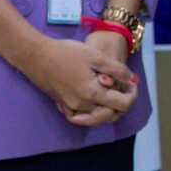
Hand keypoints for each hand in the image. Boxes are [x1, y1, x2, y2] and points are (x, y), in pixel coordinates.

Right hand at [21, 33, 136, 126]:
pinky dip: (89, 113)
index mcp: (92, 93)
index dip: (132, 95)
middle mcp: (81, 105)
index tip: (133, 85)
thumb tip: (134, 80)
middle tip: (124, 88)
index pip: (121, 104)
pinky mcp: (61, 105)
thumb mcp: (96, 56)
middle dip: (122, 103)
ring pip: (95, 118)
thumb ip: (117, 70)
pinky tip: (93, 101)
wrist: (36, 55)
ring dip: (107, 109)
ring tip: (111, 93)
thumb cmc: (66, 52)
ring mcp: (69, 107)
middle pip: (109, 114)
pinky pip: (79, 117)